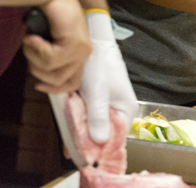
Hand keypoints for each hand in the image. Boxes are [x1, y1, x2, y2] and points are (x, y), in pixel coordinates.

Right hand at [22, 0, 91, 94]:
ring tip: (33, 39)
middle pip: (57, 81)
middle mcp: (85, 54)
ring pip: (50, 70)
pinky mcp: (75, 43)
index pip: (73, 84)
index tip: (38, 85)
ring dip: (33, 56)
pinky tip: (33, 36)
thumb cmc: (47, 18)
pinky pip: (49, 58)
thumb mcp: (49, 45)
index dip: (54, 89)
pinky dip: (35, 47)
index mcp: (80, 55)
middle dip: (37, 68)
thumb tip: (43, 84)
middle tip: (32, 49)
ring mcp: (82, 49)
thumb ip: (50, 61)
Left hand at [79, 11, 137, 143]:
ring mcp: (108, 106)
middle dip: (87, 140)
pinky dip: (78, 121)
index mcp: (126, 110)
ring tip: (68, 138)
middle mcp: (119, 110)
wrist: (94, 41)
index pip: (115, 138)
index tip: (83, 154)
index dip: (99, 148)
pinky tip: (69, 127)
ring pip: (94, 126)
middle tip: (71, 148)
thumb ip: (98, 117)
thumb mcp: (97, 91)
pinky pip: (88, 117)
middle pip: (104, 134)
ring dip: (81, 130)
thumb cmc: (99, 64)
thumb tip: (100, 142)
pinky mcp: (97, 101)